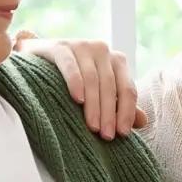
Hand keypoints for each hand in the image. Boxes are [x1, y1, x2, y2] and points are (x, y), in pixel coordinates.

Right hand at [14, 32, 146, 140]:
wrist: (38, 59)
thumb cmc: (74, 80)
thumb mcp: (99, 92)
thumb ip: (120, 105)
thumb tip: (143, 121)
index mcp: (117, 61)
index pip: (128, 89)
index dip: (127, 112)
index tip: (123, 134)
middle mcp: (102, 50)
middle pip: (110, 86)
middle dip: (109, 113)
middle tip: (106, 136)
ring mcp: (81, 45)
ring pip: (92, 78)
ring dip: (94, 105)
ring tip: (93, 126)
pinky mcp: (60, 46)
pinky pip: (70, 65)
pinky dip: (75, 82)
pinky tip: (78, 99)